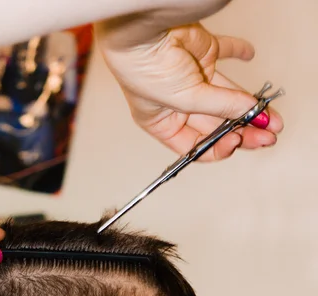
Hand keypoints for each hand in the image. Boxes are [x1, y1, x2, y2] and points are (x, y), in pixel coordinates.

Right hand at [96, 20, 282, 160]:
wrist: (141, 30)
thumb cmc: (144, 70)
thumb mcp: (185, 100)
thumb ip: (221, 106)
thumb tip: (250, 113)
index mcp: (163, 123)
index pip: (197, 145)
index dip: (219, 146)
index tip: (237, 141)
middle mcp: (178, 104)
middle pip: (217, 124)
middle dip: (243, 131)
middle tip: (266, 136)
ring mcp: (192, 79)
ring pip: (228, 98)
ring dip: (250, 108)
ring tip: (271, 118)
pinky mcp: (202, 53)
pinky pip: (226, 52)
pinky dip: (240, 53)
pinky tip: (250, 57)